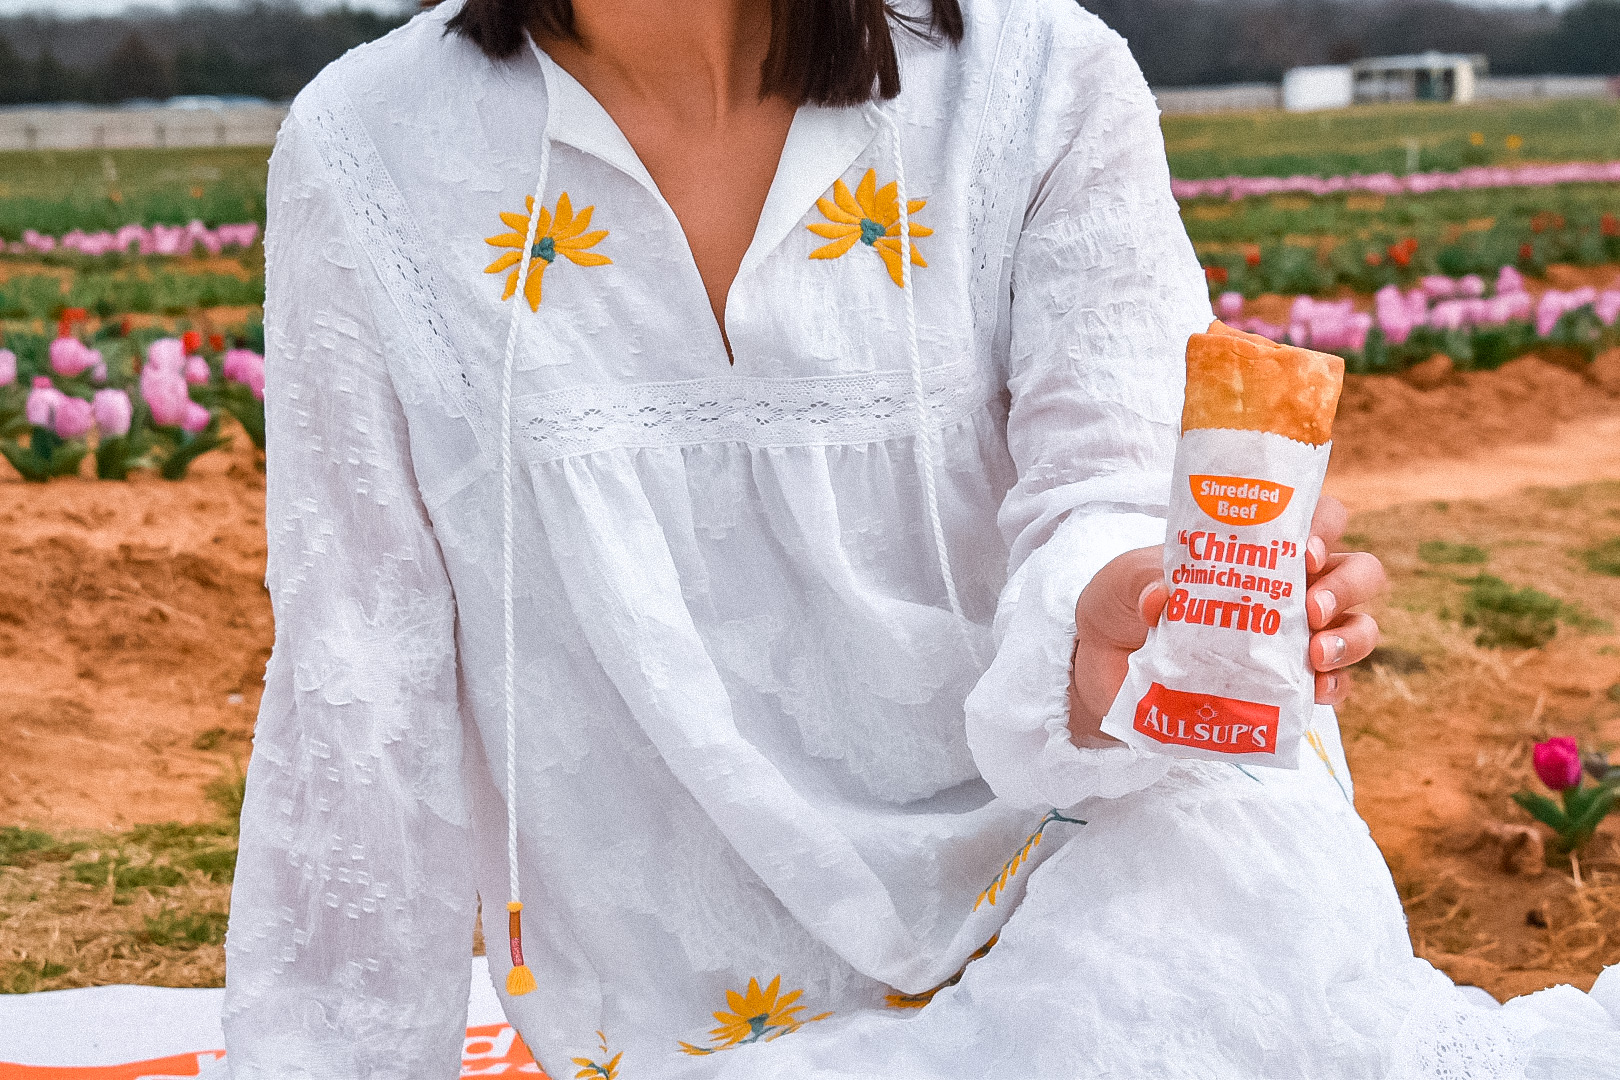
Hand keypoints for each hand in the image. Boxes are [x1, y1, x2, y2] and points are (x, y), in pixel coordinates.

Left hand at [1067, 495, 1384, 744]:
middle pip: (1356, 571)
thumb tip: (1161, 599)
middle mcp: (1289, 586)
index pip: (1317, 518)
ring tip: (1315, 654)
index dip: (1324, 527)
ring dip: (1350, 639)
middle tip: (1310, 609)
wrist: (1103, 660)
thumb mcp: (1123, 579)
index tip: (1302, 551)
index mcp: (1259, 545)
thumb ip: (1140, 580)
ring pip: (1358, 627)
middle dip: (1345, 587)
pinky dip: (1335, 686)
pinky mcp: (1286, 683)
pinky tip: (1315, 689)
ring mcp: (1294, 636)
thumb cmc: (1123, 601)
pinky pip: (1335, 684)